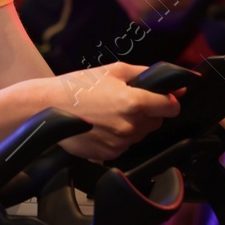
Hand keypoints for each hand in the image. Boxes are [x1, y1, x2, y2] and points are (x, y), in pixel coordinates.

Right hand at [52, 62, 179, 161]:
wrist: (48, 107)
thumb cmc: (78, 86)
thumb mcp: (114, 70)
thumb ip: (146, 75)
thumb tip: (177, 84)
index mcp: (134, 102)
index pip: (171, 107)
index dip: (168, 101)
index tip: (160, 99)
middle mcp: (130, 125)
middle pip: (156, 122)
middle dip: (147, 112)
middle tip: (124, 102)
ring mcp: (119, 143)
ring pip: (140, 135)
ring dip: (133, 125)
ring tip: (109, 113)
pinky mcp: (108, 154)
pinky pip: (125, 146)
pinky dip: (118, 137)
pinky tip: (102, 125)